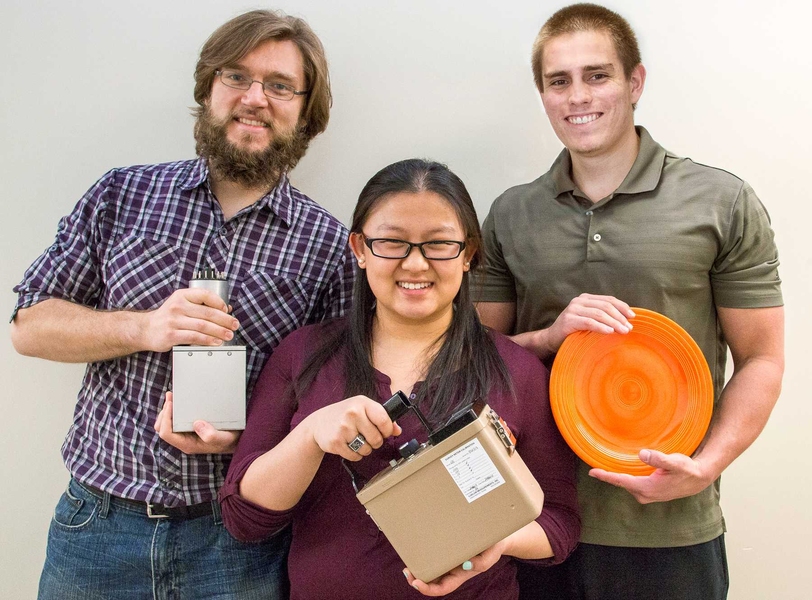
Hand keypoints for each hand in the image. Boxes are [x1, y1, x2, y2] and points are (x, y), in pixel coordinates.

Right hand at [140, 288, 238, 351]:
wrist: (146, 329)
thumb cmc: (168, 317)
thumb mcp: (181, 305)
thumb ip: (200, 306)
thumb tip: (226, 309)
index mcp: (182, 295)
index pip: (205, 294)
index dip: (219, 302)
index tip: (228, 310)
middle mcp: (177, 306)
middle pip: (207, 313)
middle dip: (225, 320)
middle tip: (234, 325)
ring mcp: (174, 320)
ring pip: (203, 326)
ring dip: (219, 331)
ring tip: (228, 335)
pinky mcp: (172, 335)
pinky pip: (195, 337)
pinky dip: (208, 340)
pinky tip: (216, 342)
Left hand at [155, 392, 240, 453]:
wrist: (235, 440)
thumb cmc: (228, 440)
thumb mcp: (224, 438)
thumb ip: (212, 435)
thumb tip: (197, 424)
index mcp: (187, 444)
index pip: (166, 434)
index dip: (165, 418)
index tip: (171, 404)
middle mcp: (183, 439)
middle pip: (162, 428)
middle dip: (163, 412)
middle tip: (170, 396)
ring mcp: (185, 433)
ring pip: (166, 423)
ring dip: (166, 409)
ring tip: (172, 396)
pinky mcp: (188, 427)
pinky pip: (174, 419)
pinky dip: (173, 409)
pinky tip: (178, 400)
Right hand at [305, 396, 401, 461]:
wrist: (318, 423)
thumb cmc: (344, 415)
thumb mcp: (362, 409)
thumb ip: (381, 418)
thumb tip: (397, 430)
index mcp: (362, 403)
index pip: (384, 419)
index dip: (387, 430)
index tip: (384, 432)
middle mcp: (352, 413)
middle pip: (376, 438)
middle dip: (375, 442)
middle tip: (367, 437)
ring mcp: (343, 428)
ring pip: (366, 449)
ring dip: (365, 450)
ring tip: (357, 441)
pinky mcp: (336, 442)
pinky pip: (355, 456)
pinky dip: (355, 455)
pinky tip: (349, 446)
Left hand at [404, 542, 504, 595]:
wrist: (497, 535)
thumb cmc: (493, 547)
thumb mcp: (491, 556)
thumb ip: (481, 563)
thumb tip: (465, 565)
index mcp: (460, 575)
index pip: (442, 588)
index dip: (428, 589)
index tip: (417, 582)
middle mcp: (452, 568)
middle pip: (432, 580)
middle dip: (416, 580)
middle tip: (406, 571)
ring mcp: (448, 558)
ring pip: (430, 567)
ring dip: (417, 567)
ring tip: (407, 560)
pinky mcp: (447, 546)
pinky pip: (433, 553)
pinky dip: (423, 553)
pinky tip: (416, 546)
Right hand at [546, 293, 634, 352]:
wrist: (551, 339)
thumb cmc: (573, 331)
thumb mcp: (589, 320)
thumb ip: (602, 316)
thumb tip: (625, 320)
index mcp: (586, 298)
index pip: (608, 299)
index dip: (622, 307)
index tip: (632, 317)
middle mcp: (579, 301)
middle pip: (605, 306)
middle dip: (619, 317)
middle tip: (629, 328)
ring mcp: (573, 309)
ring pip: (599, 314)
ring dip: (613, 323)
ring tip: (623, 331)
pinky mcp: (568, 320)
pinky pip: (589, 322)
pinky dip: (601, 327)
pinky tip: (610, 332)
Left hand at [589, 449, 715, 503]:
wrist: (697, 480)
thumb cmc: (687, 470)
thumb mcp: (675, 462)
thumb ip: (659, 459)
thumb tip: (642, 454)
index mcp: (648, 488)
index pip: (622, 481)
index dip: (606, 476)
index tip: (592, 472)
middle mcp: (645, 494)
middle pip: (621, 483)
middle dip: (607, 476)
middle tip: (592, 468)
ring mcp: (647, 495)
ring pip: (626, 484)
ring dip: (616, 477)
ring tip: (602, 469)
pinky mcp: (649, 493)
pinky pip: (631, 485)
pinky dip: (624, 479)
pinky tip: (620, 471)